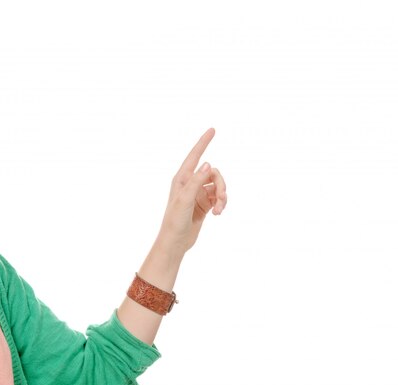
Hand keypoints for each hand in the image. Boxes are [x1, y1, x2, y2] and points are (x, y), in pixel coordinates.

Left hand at [156, 128, 226, 254]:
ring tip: (220, 210)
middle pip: (213, 173)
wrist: (175, 242)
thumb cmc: (174, 221)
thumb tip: (207, 163)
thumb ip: (196, 181)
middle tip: (222, 198)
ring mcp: (198, 194)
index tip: (213, 129)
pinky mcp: (204, 204)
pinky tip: (218, 214)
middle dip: (221, 185)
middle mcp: (190, 183)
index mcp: (182, 179)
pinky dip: (222, 204)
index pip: (195, 156)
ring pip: (218, 186)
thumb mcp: (185, 200)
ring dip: (223, 197)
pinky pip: (219, 197)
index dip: (203, 142)